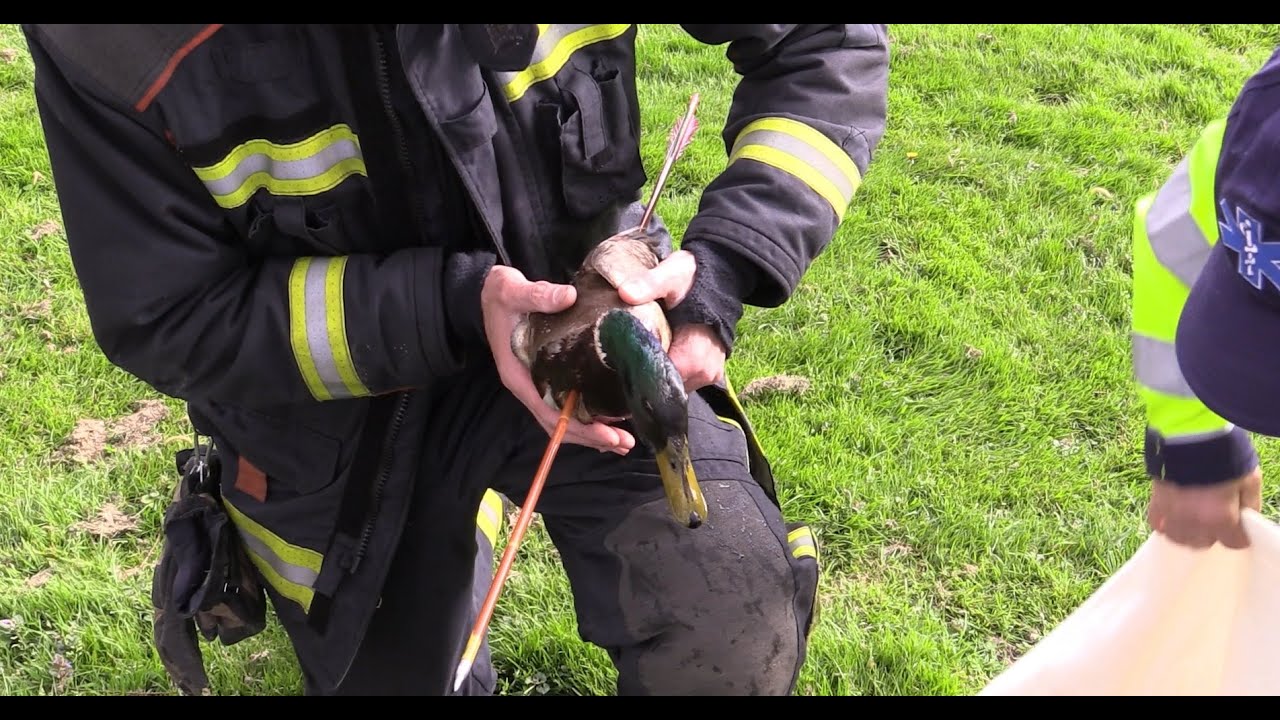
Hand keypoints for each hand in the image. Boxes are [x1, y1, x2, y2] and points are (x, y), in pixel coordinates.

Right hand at [481, 265, 635, 453]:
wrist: (491, 293)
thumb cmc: (501, 294)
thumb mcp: (513, 290)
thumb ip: (539, 295)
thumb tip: (568, 296)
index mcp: (518, 374)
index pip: (549, 411)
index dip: (578, 426)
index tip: (607, 434)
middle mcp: (526, 387)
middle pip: (558, 424)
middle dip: (591, 437)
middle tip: (624, 442)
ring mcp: (534, 386)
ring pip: (562, 420)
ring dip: (590, 433)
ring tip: (622, 442)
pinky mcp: (544, 379)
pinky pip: (564, 407)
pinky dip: (585, 419)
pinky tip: (608, 422)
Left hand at [618, 249, 726, 391]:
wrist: (721, 280)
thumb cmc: (694, 280)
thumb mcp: (671, 276)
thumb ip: (649, 284)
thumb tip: (625, 292)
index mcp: (693, 356)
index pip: (657, 380)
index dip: (636, 372)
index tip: (617, 361)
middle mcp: (704, 372)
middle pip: (664, 388)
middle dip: (644, 376)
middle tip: (622, 360)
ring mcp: (708, 375)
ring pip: (673, 386)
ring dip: (657, 375)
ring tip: (639, 358)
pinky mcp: (709, 374)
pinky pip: (683, 381)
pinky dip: (669, 372)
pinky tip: (656, 358)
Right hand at [1147, 466, 1262, 549]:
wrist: (1190, 432)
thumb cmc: (1224, 455)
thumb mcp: (1250, 479)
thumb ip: (1250, 504)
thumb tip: (1245, 519)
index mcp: (1221, 517)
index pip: (1234, 543)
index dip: (1239, 534)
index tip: (1238, 525)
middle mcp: (1195, 522)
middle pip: (1204, 543)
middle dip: (1213, 533)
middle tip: (1216, 517)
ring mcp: (1172, 514)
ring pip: (1180, 538)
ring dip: (1188, 532)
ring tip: (1193, 519)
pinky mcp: (1156, 502)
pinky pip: (1157, 525)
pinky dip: (1165, 524)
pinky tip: (1173, 517)